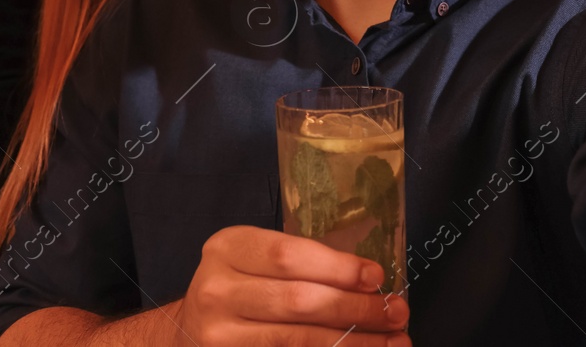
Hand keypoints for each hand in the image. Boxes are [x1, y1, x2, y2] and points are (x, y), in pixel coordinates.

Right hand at [175, 226, 408, 346]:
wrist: (189, 330)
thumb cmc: (238, 286)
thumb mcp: (255, 258)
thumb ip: (300, 262)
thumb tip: (371, 281)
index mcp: (228, 248)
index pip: (289, 256)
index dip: (338, 267)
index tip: (377, 277)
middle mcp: (217, 290)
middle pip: (298, 300)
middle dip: (355, 309)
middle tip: (397, 312)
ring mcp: (220, 335)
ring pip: (299, 339)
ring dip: (354, 342)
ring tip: (392, 342)